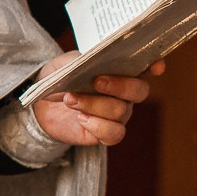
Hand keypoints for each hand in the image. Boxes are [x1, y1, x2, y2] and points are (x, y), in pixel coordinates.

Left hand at [28, 52, 164, 146]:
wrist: (41, 105)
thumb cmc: (59, 80)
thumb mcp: (66, 64)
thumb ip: (80, 62)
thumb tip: (90, 64)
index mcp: (120, 72)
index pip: (145, 68)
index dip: (154, 66)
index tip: (155, 66)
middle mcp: (125, 94)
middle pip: (139, 91)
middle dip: (119, 86)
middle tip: (96, 82)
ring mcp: (118, 115)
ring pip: (121, 111)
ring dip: (93, 104)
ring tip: (70, 100)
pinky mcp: (106, 134)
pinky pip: (114, 134)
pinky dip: (96, 125)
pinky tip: (80, 118)